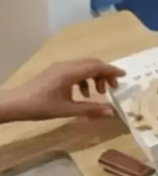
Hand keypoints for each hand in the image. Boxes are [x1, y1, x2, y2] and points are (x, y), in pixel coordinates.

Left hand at [0, 59, 125, 121]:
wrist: (16, 104)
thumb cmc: (41, 106)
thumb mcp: (68, 110)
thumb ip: (91, 109)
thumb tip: (111, 112)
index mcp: (69, 72)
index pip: (96, 66)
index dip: (111, 70)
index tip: (124, 76)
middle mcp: (66, 66)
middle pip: (92, 63)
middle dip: (105, 74)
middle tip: (112, 89)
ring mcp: (59, 67)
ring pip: (84, 67)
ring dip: (95, 77)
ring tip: (98, 94)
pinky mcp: (55, 72)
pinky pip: (75, 71)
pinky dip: (84, 79)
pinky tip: (82, 94)